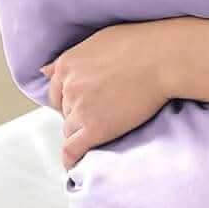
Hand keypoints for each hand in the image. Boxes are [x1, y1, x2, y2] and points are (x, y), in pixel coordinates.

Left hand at [42, 22, 175, 169]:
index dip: (70, 102)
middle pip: (65, 112)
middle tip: (103, 116)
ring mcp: (81, 109)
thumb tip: (44, 71)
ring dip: (83, 133)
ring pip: (70, 130)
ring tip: (102, 135)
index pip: (57, 93)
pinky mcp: (95, 129)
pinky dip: (71, 160)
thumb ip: (71, 59)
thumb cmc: (140, 45)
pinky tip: (75, 166)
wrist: (163, 59)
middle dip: (79, 115)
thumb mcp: (98, 41)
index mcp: (68, 65)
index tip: (85, 106)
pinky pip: (72, 150)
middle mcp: (69, 87)